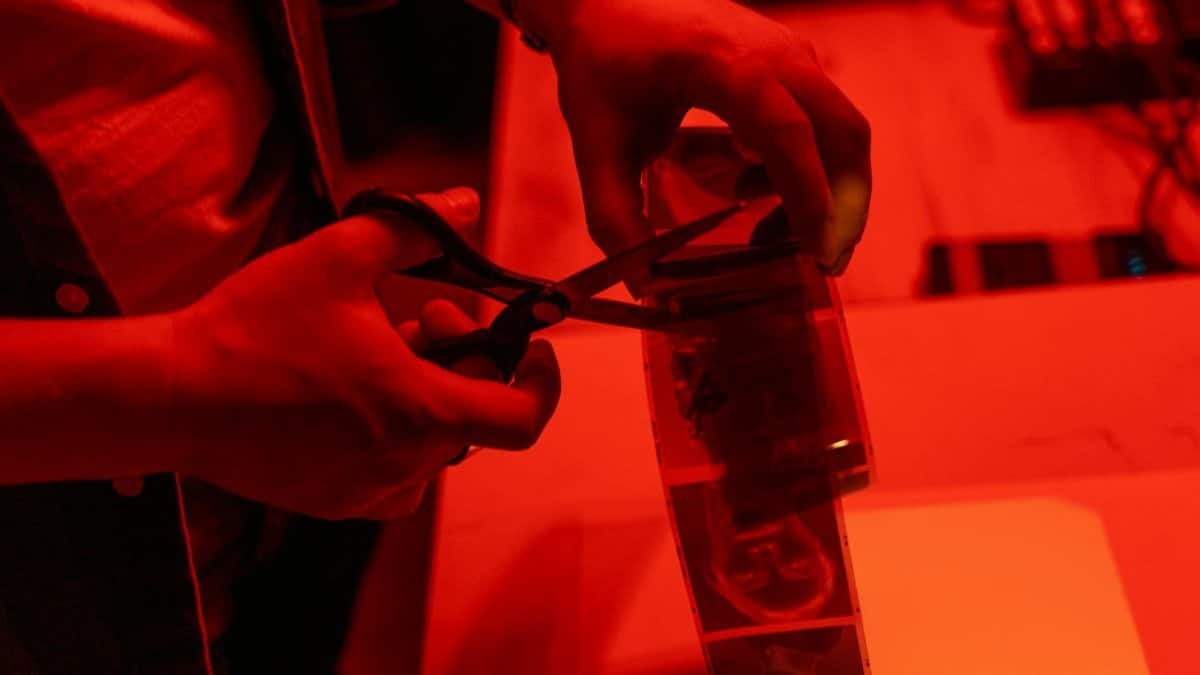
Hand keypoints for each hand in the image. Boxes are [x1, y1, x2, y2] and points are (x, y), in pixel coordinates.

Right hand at [169, 189, 560, 519]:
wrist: (173, 397)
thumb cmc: (255, 329)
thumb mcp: (338, 257)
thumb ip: (415, 228)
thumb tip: (468, 202)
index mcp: (420, 413)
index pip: (523, 419)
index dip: (542, 383)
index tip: (532, 348)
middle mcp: (405, 466)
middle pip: (474, 415)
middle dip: (466, 359)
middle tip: (429, 313)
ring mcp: (369, 491)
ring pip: (434, 437)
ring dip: (428, 389)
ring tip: (382, 344)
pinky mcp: (335, 502)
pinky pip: (394, 465)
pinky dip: (394, 425)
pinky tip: (350, 387)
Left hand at [539, 0, 870, 273]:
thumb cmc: (603, 62)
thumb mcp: (597, 142)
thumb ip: (614, 215)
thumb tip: (646, 286)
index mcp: (725, 64)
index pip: (788, 132)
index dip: (809, 197)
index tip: (817, 254)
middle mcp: (773, 51)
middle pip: (842, 130)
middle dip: (844, 204)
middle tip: (823, 264)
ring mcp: (789, 50)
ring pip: (841, 125)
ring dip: (827, 187)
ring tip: (776, 235)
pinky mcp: (791, 57)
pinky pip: (824, 116)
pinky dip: (813, 162)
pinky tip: (758, 189)